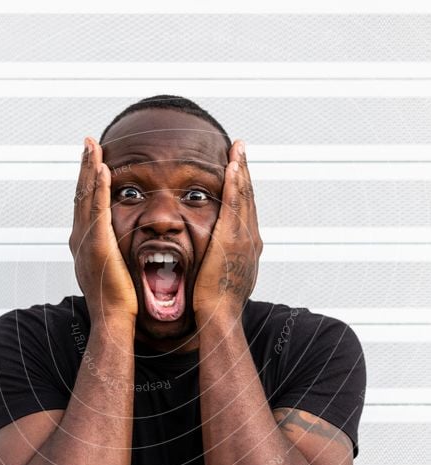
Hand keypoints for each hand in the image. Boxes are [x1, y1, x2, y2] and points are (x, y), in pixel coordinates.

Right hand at [69, 137, 137, 324]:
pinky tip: (102, 170)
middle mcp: (79, 239)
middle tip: (88, 143)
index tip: (92, 160)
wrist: (112, 320)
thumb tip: (119, 246)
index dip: (86, 181)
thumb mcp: (112, 271)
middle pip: (80, 194)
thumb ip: (112, 253)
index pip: (84, 204)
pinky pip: (97, 210)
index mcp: (84, 243)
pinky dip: (97, 188)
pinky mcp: (97, 245)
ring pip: (84, 197)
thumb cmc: (118, 301)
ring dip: (88, 169)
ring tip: (92, 147)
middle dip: (84, 167)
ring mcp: (85, 242)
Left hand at [193, 140, 262, 322]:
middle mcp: (251, 239)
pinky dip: (234, 183)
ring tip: (237, 148)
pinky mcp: (232, 238)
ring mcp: (244, 238)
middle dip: (244, 171)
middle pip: (249, 197)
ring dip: (241, 169)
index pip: (245, 210)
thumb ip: (219, 264)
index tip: (238, 169)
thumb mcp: (221, 279)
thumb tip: (213, 261)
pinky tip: (231, 166)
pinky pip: (234, 204)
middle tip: (241, 148)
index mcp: (247, 247)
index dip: (243, 188)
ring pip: (244, 196)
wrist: (219, 315)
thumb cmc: (215, 305)